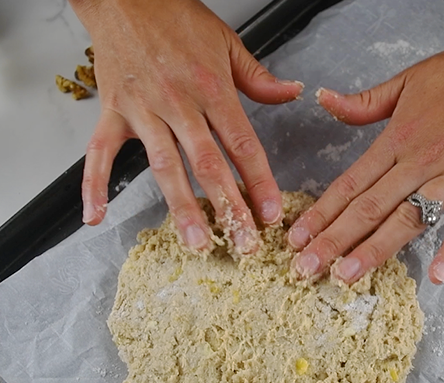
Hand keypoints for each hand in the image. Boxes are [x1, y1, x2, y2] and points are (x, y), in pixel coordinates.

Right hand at [72, 0, 302, 252]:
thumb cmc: (175, 18)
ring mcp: (142, 111)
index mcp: (211, 88)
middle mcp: (178, 103)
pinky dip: (95, 184)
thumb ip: (259, 78)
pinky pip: (99, 153)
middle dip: (228, 207)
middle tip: (243, 243)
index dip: (259, 181)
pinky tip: (96, 215)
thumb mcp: (227, 43)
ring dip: (181, 208)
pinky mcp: (112, 112)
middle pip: (207, 164)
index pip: (242, 143)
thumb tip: (292, 93)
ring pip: (164, 167)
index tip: (270, 213)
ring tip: (197, 242)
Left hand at [288, 6, 443, 283]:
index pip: (350, 184)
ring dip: (375, 250)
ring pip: (408, 219)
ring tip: (346, 276)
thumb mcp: (406, 80)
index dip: (321, 213)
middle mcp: (420, 161)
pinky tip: (438, 275)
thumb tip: (324, 101)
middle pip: (369, 208)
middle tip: (305, 269)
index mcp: (397, 139)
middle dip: (333, 241)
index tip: (297, 238)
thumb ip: (363, 103)